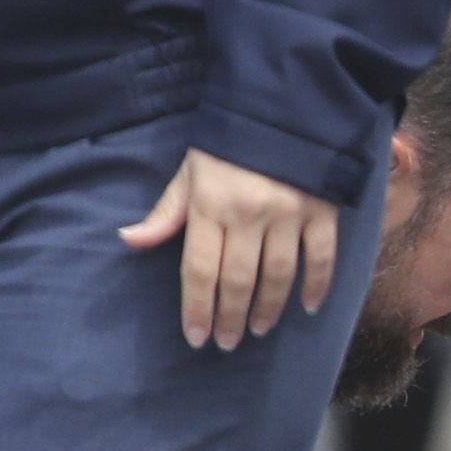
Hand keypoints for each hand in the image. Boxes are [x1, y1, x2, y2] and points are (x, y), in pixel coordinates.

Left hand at [120, 145, 342, 350]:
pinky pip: (321, 256)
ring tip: (258, 330)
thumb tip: (129, 240)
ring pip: (278, 274)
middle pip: (237, 278)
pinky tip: (307, 308)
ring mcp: (288, 213)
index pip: (198, 269)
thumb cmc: (226, 145)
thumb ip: (165, 213)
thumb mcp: (188, 173)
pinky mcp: (322, 210)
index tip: (197, 337)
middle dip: (230, 316)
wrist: (283, 107)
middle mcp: (248, 214)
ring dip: (267, 307)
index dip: (196, 308)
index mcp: (209, 205)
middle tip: (227, 343)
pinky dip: (317, 285)